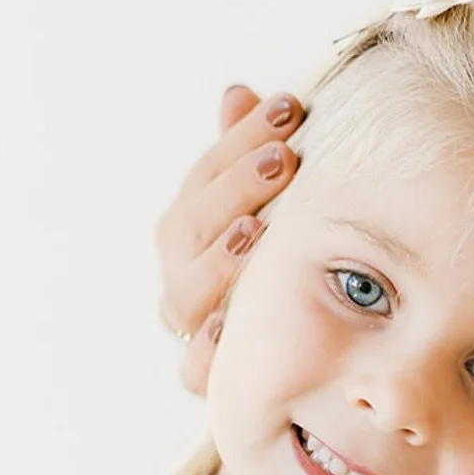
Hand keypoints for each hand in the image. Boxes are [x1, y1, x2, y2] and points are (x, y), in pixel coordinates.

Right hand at [156, 83, 302, 391]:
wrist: (292, 368)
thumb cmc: (281, 271)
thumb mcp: (274, 210)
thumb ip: (250, 153)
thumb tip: (237, 94)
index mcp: (190, 233)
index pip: (202, 178)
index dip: (237, 142)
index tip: (286, 109)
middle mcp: (182, 278)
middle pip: (186, 229)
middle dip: (234, 188)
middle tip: (283, 158)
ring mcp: (191, 328)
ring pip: (185, 294)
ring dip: (219, 260)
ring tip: (255, 230)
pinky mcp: (208, 380)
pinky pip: (194, 369)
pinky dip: (208, 350)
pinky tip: (231, 324)